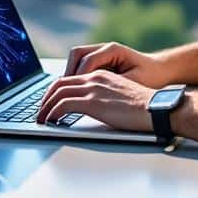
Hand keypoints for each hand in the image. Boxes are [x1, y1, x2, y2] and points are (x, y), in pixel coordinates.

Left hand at [36, 69, 154, 131]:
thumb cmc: (145, 107)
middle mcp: (94, 78)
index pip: (70, 79)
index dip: (57, 91)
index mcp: (102, 75)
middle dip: (46, 98)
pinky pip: (63, 105)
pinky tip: (51, 121)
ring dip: (46, 107)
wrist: (157, 108)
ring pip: (57, 93)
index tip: (51, 102)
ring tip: (41, 119)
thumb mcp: (121, 96)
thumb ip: (105, 97)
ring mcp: (93, 89)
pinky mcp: (92, 102)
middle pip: (60, 84)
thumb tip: (96, 110)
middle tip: (41, 111)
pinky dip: (52, 113)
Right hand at [63, 42, 171, 87]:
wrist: (161, 70)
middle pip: (76, 54)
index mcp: (114, 50)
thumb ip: (115, 86)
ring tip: (65, 92)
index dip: (79, 76)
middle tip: (62, 92)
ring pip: (75, 58)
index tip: (73, 92)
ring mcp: (101, 53)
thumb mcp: (134, 83)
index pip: (88, 60)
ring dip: (69, 74)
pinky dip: (75, 77)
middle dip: (68, 73)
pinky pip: (80, 65)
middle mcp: (104, 48)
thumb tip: (95, 95)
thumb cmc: (151, 77)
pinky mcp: (99, 61)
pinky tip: (74, 92)